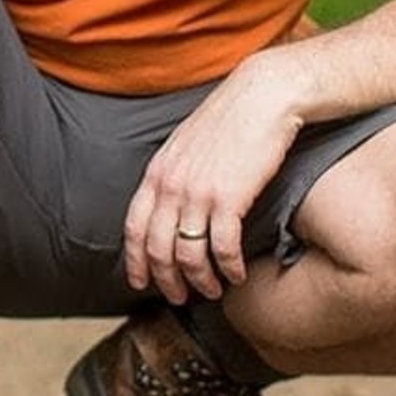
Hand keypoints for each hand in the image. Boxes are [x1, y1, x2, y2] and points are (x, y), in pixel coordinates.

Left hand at [124, 53, 303, 303]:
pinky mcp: (229, 198)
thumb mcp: (186, 146)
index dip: (135, 261)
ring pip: (188, 255)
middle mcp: (171, 185)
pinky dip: (228, 267)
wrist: (261, 97)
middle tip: (180, 298)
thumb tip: (170, 206)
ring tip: (212, 289)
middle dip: (166, 280)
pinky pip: (222, 247)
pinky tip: (236, 274)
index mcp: (157, 172)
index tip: (141, 283)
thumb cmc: (229, 121)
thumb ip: (173, 176)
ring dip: (200, 280)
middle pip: (157, 249)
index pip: (133, 227)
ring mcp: (198, 192)